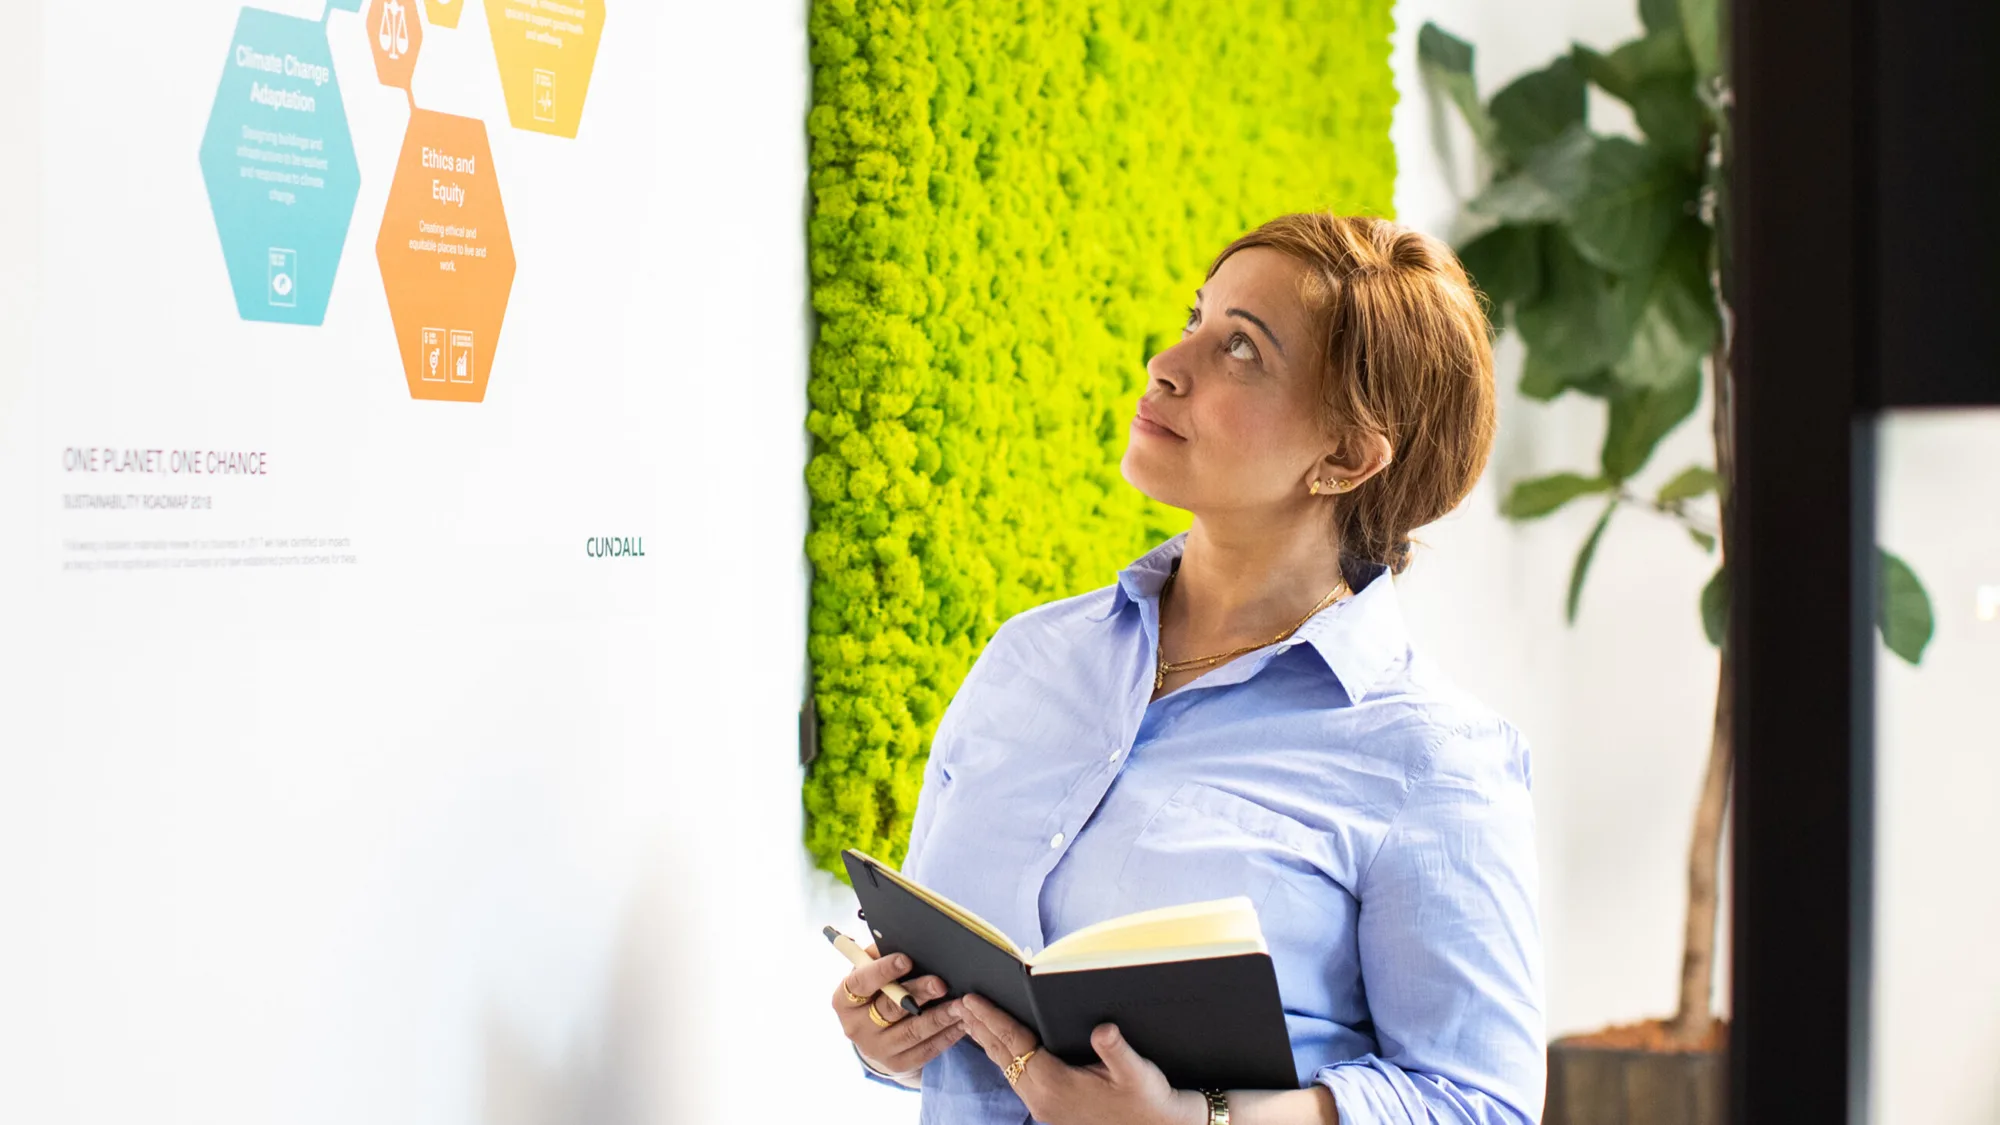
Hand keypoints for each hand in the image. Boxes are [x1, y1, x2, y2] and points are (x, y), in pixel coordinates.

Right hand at [830, 943, 962, 1080]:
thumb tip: (899, 938)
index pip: (860, 983)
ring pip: (912, 1032)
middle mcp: (856, 1027)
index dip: (882, 971)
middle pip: (889, 1008)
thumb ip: (878, 956)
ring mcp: (876, 1049)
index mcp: (844, 1000)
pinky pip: (925, 1050)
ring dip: (939, 1017)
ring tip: (961, 1005)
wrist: (874, 1035)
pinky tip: (962, 1023)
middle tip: (941, 983)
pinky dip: (946, 1036)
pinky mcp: (897, 1064)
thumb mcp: (869, 973)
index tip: (906, 959)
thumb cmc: (875, 992)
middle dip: (918, 993)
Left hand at [958, 993, 1203, 1124]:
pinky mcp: (1050, 1110)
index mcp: (1055, 1085)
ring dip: (988, 1043)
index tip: (970, 1000)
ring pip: (1006, 1069)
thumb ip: (1115, 1049)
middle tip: (959, 1002)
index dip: (991, 1019)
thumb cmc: (1148, 1100)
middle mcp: (1042, 1099)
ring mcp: (1043, 1108)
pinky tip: (1001, 1049)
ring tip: (971, 1020)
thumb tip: (1102, 1029)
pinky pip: (1016, 1079)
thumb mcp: (1136, 1072)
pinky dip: (1003, 1058)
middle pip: (1002, 1056)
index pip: (1013, 1044)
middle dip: (980, 1028)